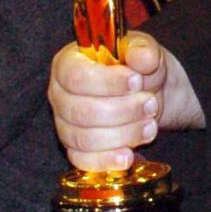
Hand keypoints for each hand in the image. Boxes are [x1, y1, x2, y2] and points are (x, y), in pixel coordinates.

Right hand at [48, 32, 202, 171]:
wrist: (150, 93)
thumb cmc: (138, 68)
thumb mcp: (144, 50)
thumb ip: (143, 50)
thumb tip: (141, 58)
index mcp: (68, 63)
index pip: (76, 77)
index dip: (108, 82)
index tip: (137, 81)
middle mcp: (59, 95)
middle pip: (81, 112)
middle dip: (123, 111)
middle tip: (150, 104)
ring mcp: (65, 125)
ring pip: (85, 139)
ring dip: (123, 135)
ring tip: (150, 125)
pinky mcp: (75, 150)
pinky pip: (83, 161)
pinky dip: (107, 161)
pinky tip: (128, 156)